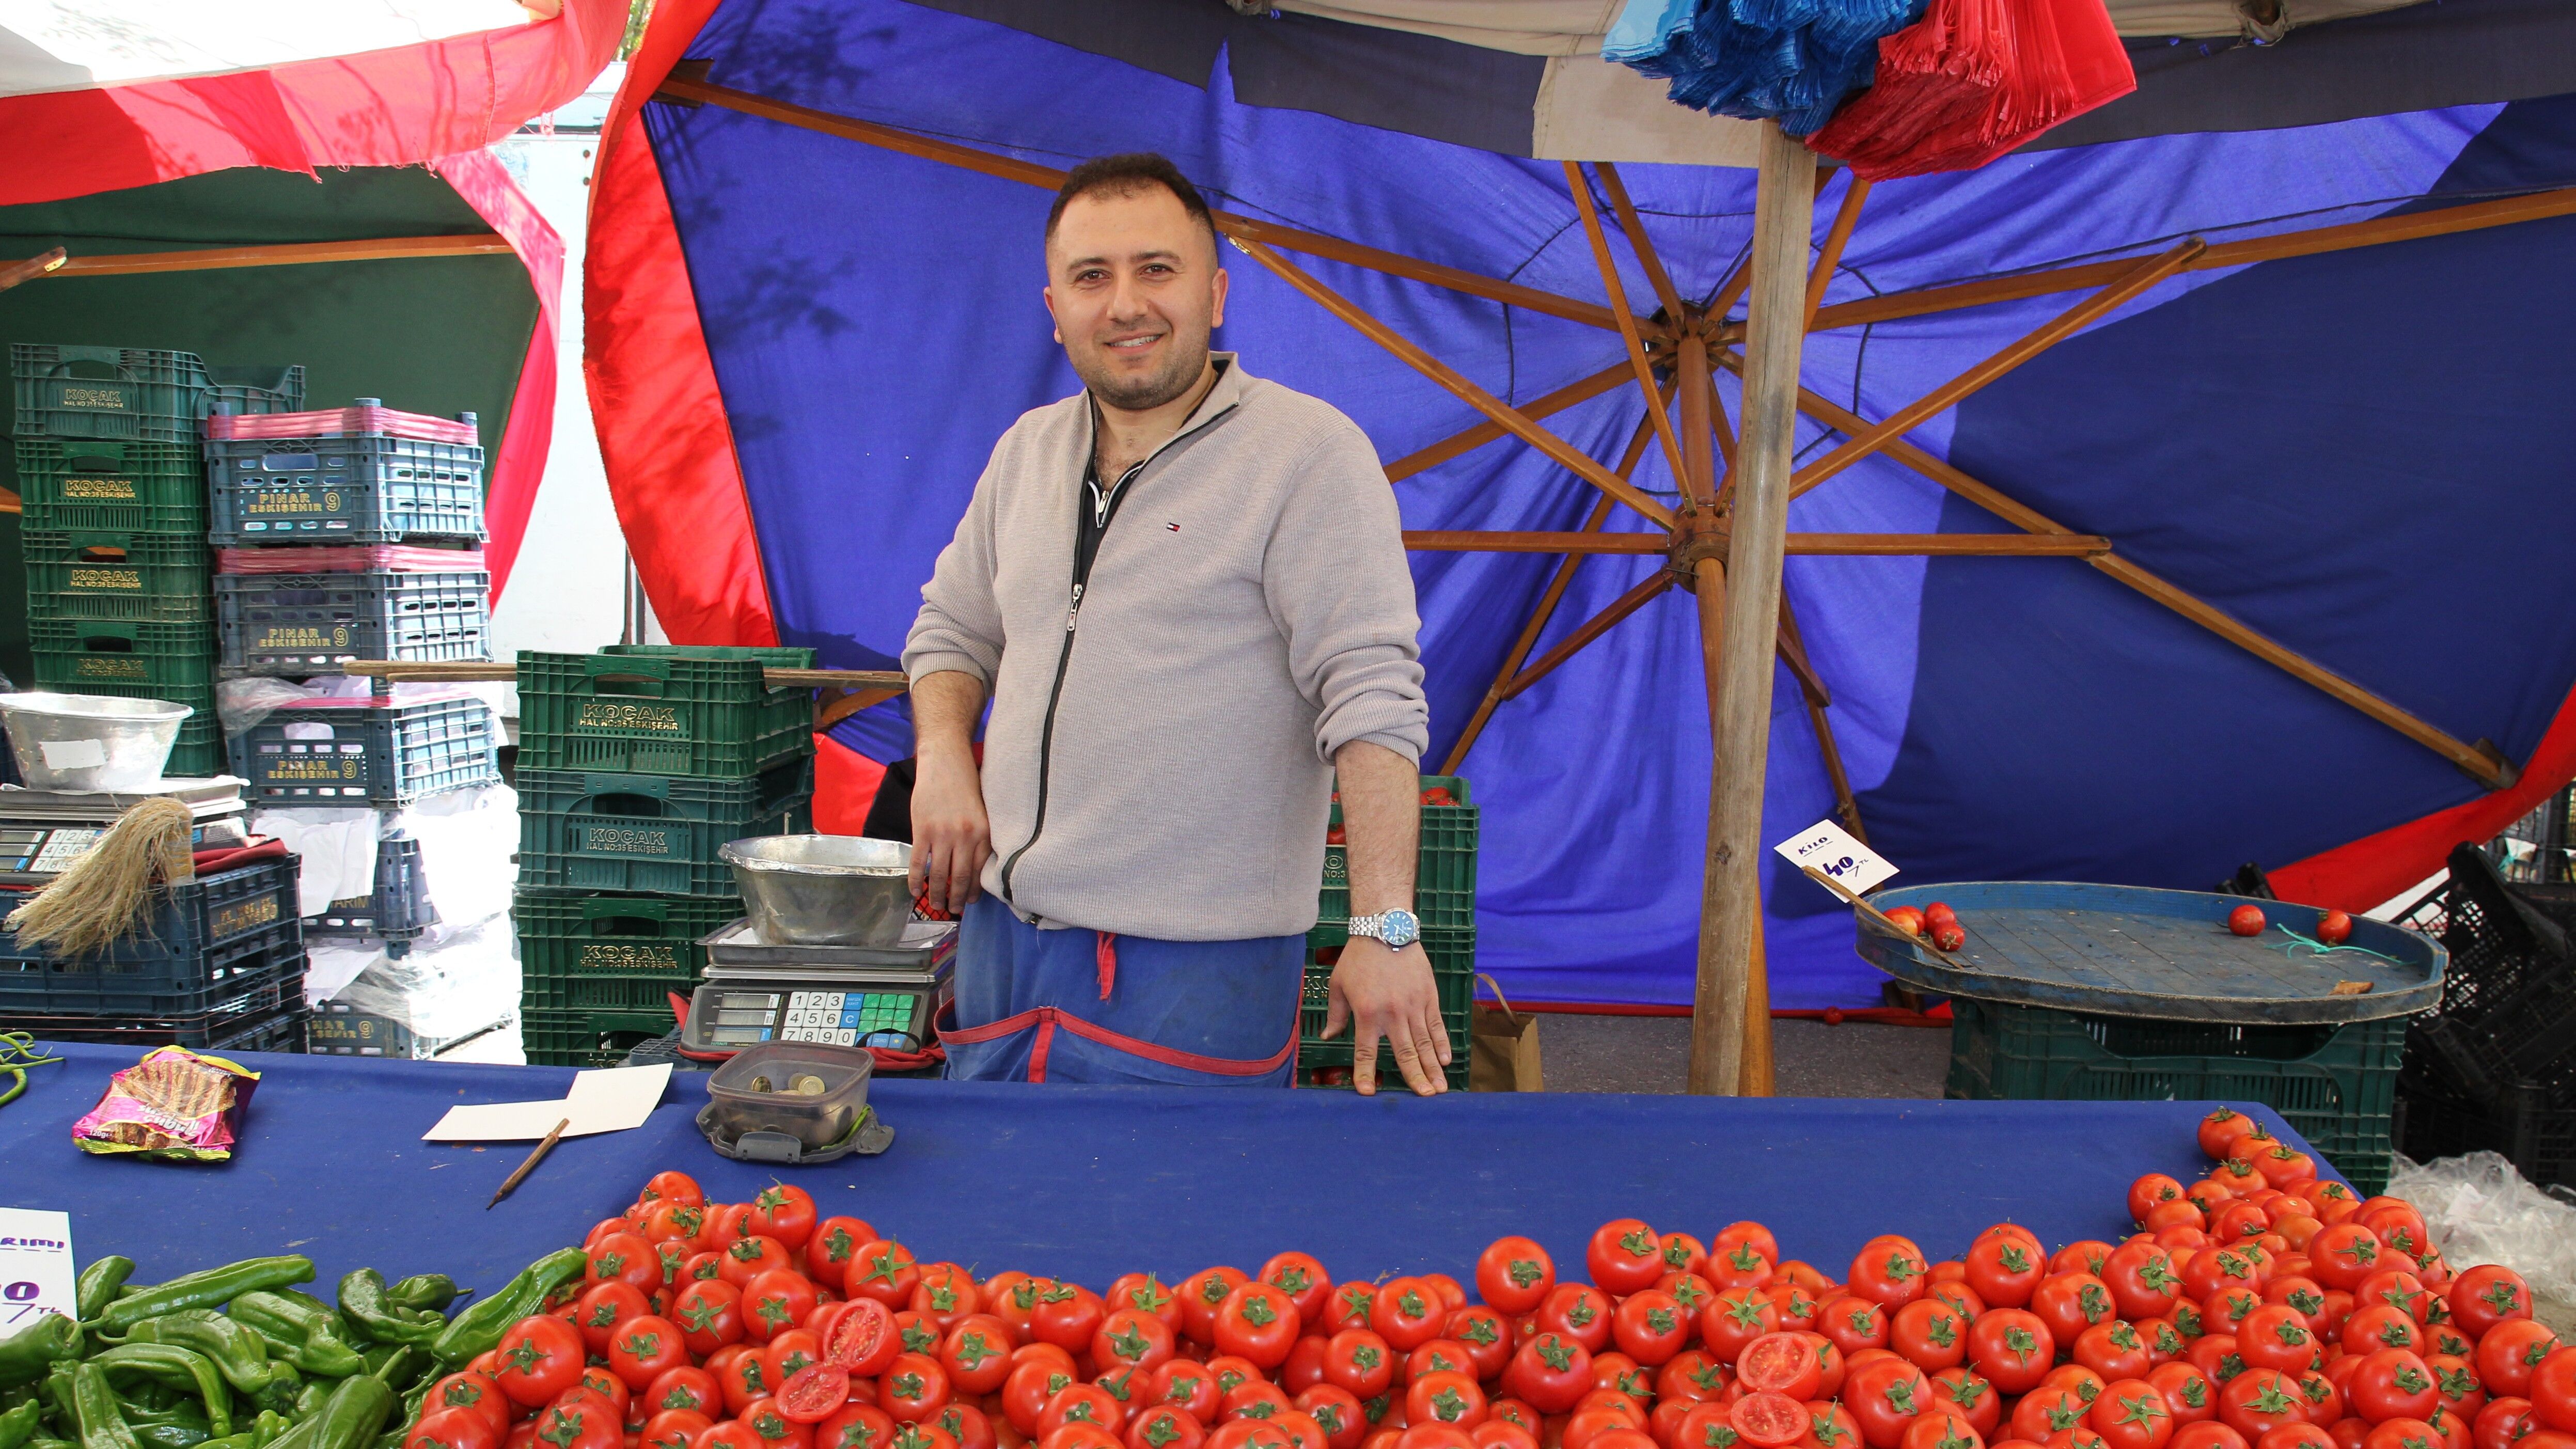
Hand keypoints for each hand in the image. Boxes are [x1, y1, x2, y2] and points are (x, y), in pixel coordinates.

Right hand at [907, 752, 990, 911]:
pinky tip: (914, 891)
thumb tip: (976, 867)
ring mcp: (942, 834)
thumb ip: (980, 836)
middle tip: (954, 911)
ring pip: (939, 874)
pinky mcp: (922, 830)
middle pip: (960, 877)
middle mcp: (965, 836)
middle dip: (956, 899)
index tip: (970, 901)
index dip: (973, 890)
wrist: (945, 761)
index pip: (979, 871)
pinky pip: (918, 863)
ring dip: (937, 894)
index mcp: (983, 832)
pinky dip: (915, 880)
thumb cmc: (966, 784)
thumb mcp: (982, 811)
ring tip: (936, 905)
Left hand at [1323, 936, 1449, 1095]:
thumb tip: (1328, 1037)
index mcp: (1367, 1013)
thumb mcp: (1338, 985)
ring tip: (1440, 1088)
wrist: (1385, 929)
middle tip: (1425, 1097)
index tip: (1367, 1093)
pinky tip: (1446, 1060)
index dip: (1365, 1073)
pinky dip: (1442, 1043)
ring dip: (1433, 1067)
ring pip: (1425, 1043)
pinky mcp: (1429, 996)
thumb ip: (1336, 1014)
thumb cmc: (1358, 958)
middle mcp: (1393, 1013)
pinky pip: (1437, 1024)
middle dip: (1415, 1077)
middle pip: (1405, 1052)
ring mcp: (1414, 1005)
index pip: (1366, 1050)